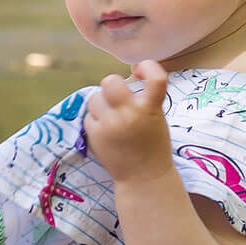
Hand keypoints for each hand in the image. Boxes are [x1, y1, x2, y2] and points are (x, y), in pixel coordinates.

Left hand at [84, 60, 172, 183]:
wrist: (143, 178)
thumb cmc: (153, 146)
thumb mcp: (157, 118)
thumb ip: (143, 98)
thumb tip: (126, 76)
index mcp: (151, 109)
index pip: (156, 77)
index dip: (148, 66)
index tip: (141, 70)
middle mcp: (130, 114)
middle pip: (110, 81)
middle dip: (113, 85)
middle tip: (118, 96)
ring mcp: (110, 125)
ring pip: (95, 98)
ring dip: (102, 103)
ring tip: (112, 117)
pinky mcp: (95, 135)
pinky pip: (88, 116)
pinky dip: (96, 120)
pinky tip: (106, 131)